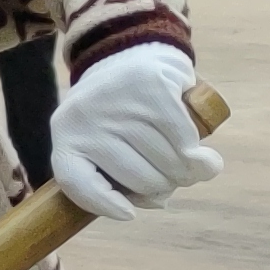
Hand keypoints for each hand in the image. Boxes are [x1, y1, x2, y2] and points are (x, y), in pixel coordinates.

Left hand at [44, 44, 218, 221]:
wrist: (131, 56)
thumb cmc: (119, 115)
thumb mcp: (104, 143)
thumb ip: (122, 177)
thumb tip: (159, 201)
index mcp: (67, 137)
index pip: (77, 182)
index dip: (105, 204)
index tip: (130, 213)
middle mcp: (88, 118)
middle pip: (138, 178)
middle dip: (164, 185)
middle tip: (171, 176)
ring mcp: (121, 101)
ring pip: (167, 161)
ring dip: (186, 171)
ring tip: (187, 163)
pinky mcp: (152, 85)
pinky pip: (185, 138)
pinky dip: (198, 154)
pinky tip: (202, 157)